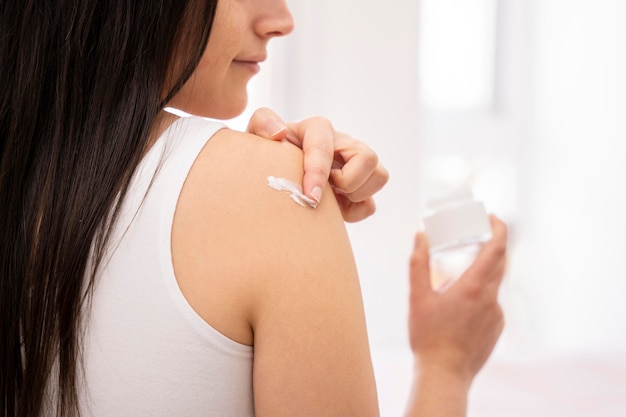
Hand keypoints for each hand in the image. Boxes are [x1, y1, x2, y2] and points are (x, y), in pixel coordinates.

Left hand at [246, 108, 388, 221]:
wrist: (273, 175)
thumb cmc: (266, 154)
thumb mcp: (257, 134)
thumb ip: (263, 123)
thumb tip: (279, 133)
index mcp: (317, 129)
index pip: (325, 144)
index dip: (319, 172)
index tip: (309, 196)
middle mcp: (342, 143)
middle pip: (368, 157)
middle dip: (347, 181)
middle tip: (324, 191)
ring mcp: (355, 165)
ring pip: (379, 177)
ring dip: (356, 194)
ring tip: (330, 199)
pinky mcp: (359, 187)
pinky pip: (370, 204)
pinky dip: (353, 211)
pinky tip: (332, 209)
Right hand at [408, 215, 506, 383]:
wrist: (444, 374)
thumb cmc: (429, 337)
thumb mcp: (417, 297)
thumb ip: (418, 263)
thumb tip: (420, 236)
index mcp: (474, 287)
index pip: (497, 250)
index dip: (499, 229)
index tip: (494, 218)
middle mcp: (491, 299)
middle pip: (500, 263)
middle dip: (491, 246)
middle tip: (475, 237)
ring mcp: (497, 315)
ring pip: (494, 284)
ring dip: (481, 274)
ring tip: (455, 282)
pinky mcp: (496, 328)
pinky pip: (491, 303)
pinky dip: (480, 295)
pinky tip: (459, 308)